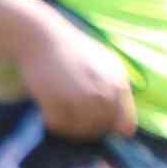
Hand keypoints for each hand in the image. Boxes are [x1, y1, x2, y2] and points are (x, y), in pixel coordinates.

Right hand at [21, 6, 139, 140]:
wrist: (41, 36)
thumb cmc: (73, 49)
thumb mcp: (107, 64)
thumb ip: (117, 89)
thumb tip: (121, 122)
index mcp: (118, 86)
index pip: (125, 126)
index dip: (112, 128)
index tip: (98, 122)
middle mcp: (102, 95)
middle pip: (100, 130)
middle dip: (88, 128)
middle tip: (73, 118)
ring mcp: (79, 99)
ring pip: (80, 131)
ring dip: (70, 128)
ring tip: (60, 115)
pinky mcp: (55, 100)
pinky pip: (58, 125)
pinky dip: (52, 122)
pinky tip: (47, 112)